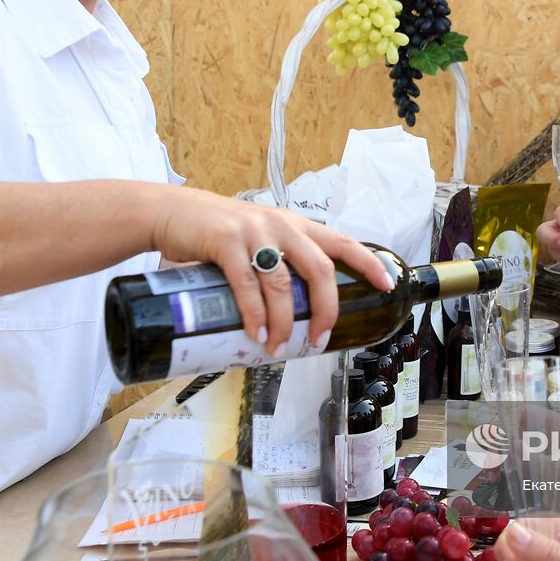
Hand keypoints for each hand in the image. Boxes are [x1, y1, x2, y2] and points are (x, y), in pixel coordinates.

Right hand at [151, 187, 393, 355]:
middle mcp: (282, 226)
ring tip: (277, 348)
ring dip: (283, 321)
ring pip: (282, 283)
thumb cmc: (220, 233)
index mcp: (296, 226)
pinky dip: (254, 313)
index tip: (386, 285)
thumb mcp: (259, 240)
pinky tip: (255, 333)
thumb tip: (290, 317)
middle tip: (319, 339)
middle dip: (325, 308)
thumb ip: (277, 266)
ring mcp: (254, 232)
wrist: (173, 212)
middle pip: (320, 269)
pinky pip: (246, 283)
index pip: (343, 242)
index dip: (368, 263)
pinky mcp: (225, 242)